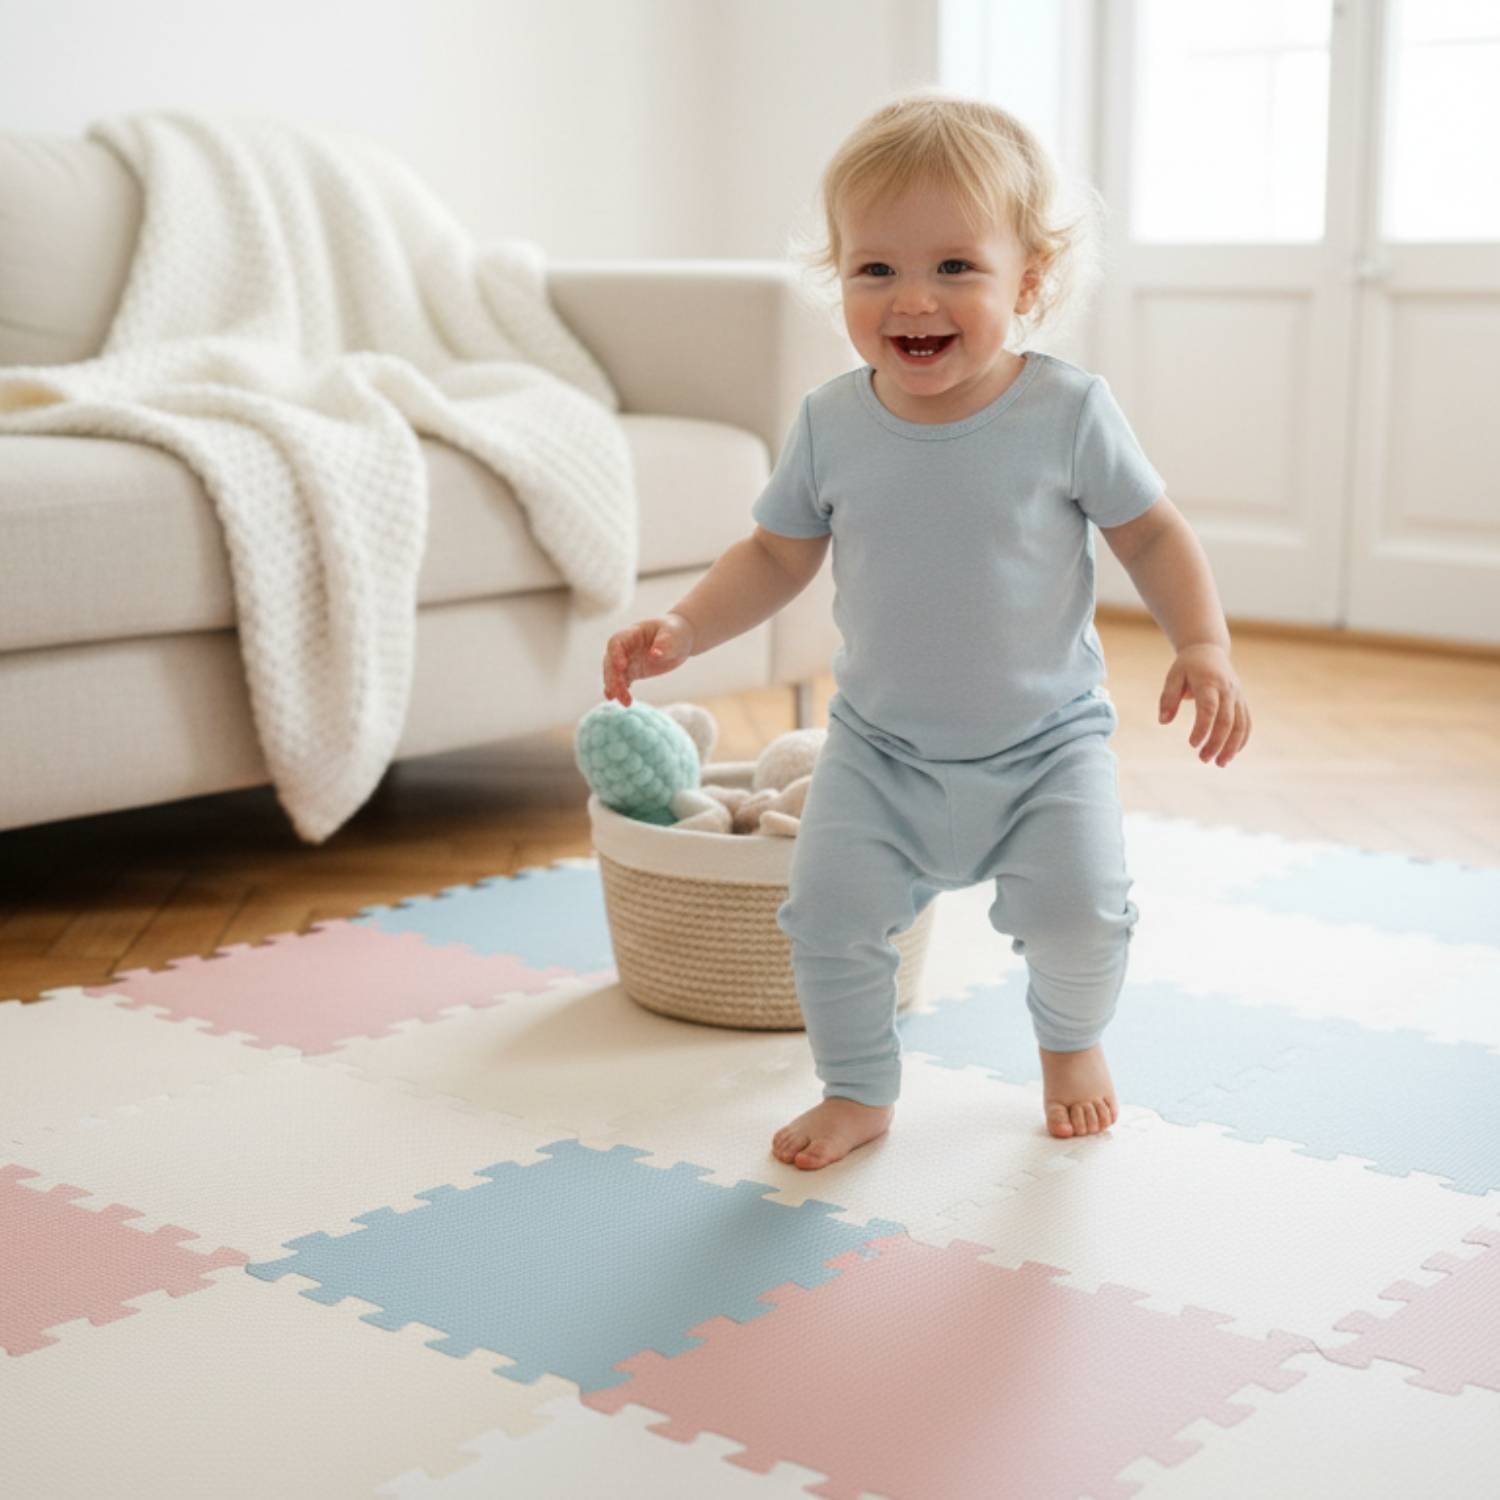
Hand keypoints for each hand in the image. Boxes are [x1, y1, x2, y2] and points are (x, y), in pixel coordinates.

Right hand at [601, 612, 696, 706]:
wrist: (680, 640)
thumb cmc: (676, 633)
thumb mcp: (673, 635)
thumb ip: (664, 643)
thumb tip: (654, 654)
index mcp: (632, 633)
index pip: (616, 642)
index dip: (615, 654)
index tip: (622, 667)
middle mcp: (626, 647)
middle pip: (611, 661)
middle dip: (613, 677)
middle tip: (619, 693)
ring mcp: (628, 660)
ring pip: (615, 674)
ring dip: (616, 687)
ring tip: (625, 702)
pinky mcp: (633, 671)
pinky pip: (623, 681)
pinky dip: (621, 691)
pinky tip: (624, 702)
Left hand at [1159, 644, 1250, 766]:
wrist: (1209, 650)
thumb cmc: (1187, 666)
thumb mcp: (1173, 677)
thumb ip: (1168, 698)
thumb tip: (1163, 721)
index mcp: (1209, 682)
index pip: (1208, 709)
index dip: (1202, 728)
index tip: (1192, 744)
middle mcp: (1227, 690)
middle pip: (1227, 721)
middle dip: (1217, 743)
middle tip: (1203, 759)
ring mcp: (1237, 696)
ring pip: (1241, 725)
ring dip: (1232, 746)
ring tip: (1220, 763)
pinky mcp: (1242, 701)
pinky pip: (1246, 723)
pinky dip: (1241, 740)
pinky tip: (1231, 754)